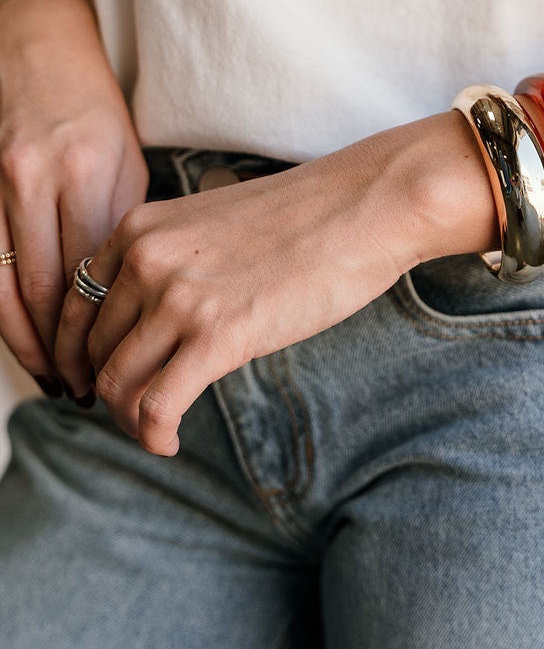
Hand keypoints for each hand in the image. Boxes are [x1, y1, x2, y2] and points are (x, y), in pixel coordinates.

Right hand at [0, 0, 148, 394]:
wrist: (37, 50)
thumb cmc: (94, 111)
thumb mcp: (126, 163)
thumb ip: (121, 228)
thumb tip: (128, 301)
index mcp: (86, 172)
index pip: (89, 275)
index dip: (98, 332)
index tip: (115, 367)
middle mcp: (33, 180)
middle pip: (42, 290)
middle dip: (61, 350)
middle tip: (82, 389)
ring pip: (1, 286)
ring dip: (24, 341)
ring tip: (51, 376)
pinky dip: (1, 309)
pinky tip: (21, 336)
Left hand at [52, 130, 432, 454]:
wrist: (364, 207)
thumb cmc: (305, 217)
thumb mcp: (212, 223)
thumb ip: (172, 259)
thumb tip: (157, 318)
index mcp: (139, 229)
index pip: (75, 305)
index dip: (77, 354)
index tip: (95, 379)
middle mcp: (145, 260)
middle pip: (95, 349)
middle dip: (109, 389)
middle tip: (136, 411)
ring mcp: (178, 298)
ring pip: (118, 383)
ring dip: (129, 420)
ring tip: (155, 430)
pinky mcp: (218, 336)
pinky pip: (157, 406)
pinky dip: (154, 435)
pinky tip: (170, 442)